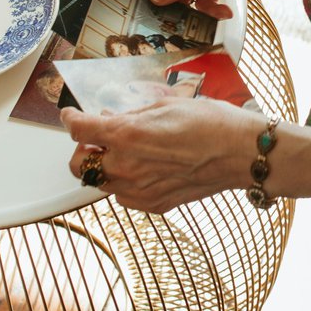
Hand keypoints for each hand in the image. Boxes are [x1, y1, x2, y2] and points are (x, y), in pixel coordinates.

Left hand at [63, 99, 264, 213]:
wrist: (241, 153)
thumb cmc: (211, 123)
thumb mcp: (165, 106)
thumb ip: (131, 116)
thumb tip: (110, 119)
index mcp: (126, 135)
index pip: (78, 130)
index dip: (70, 120)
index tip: (71, 116)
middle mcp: (127, 166)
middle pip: (80, 164)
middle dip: (84, 149)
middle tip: (98, 138)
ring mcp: (139, 190)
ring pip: (101, 183)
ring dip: (105, 167)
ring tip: (125, 153)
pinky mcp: (154, 204)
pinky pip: (124, 196)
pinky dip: (124, 184)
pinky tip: (143, 169)